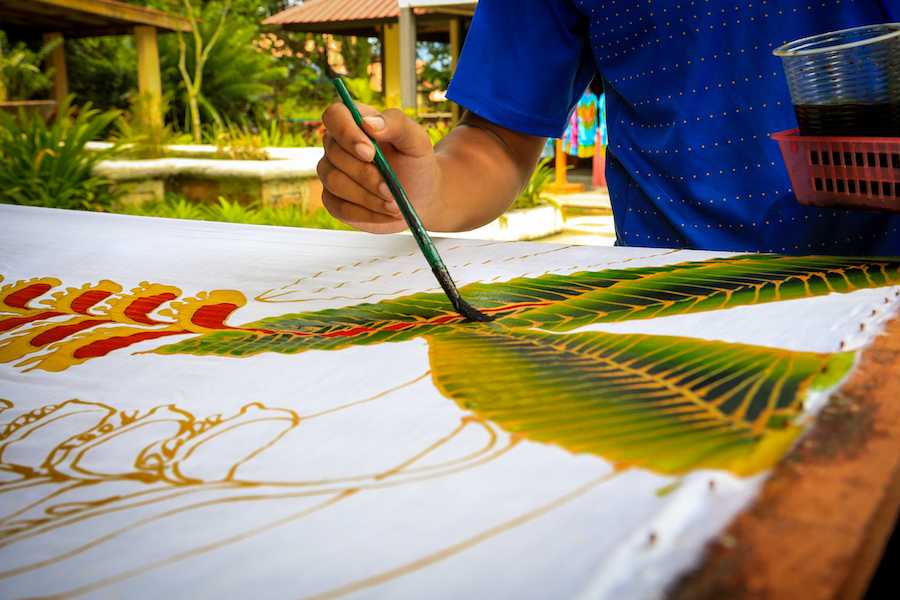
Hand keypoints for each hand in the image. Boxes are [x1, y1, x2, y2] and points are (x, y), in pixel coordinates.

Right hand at [318, 103, 439, 233]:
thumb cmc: (416, 162)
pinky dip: (366, 214)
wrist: (421, 195)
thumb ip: (396, 124)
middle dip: (365, 174)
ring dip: (367, 196)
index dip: (346, 133)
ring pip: (335, 181)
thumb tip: (368, 122)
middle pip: (334, 154)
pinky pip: (340, 208)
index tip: (369, 152)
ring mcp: (331, 174)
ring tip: (394, 203)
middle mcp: (337, 146)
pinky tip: (386, 213)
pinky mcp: (333, 201)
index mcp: (354, 122)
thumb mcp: (416, 140)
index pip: (334, 116)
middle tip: (391, 188)